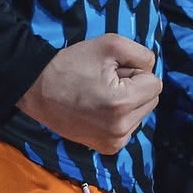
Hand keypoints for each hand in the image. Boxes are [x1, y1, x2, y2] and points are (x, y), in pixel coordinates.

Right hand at [17, 36, 162, 152]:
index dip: (136, 72)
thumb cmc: (71, 64)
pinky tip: (99, 109)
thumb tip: (152, 70)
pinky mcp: (107, 148)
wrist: (37, 89)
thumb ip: (142, 54)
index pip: (155, 83)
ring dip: (128, 102)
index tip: (113, 71)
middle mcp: (121, 130)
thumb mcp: (110, 44)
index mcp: (122, 104)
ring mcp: (114, 142)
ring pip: (141, 114)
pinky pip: (129, 126)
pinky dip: (120, 116)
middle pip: (151, 100)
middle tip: (107, 81)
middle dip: (135, 88)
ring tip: (100, 95)